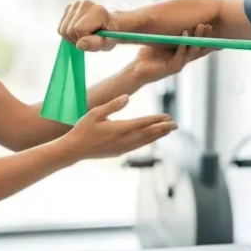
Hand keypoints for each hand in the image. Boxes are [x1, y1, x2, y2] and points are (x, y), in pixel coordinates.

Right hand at [59, 0, 119, 51]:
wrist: (109, 24)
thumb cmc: (110, 34)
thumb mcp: (108, 43)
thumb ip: (97, 44)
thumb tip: (80, 44)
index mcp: (97, 11)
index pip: (78, 29)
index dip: (84, 39)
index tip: (94, 39)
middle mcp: (85, 4)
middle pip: (68, 30)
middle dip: (77, 39)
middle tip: (89, 39)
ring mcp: (75, 5)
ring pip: (63, 30)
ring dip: (72, 37)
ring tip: (84, 36)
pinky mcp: (69, 8)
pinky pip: (61, 27)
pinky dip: (68, 33)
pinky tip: (78, 32)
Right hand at [60, 94, 177, 160]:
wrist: (74, 150)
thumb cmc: (83, 128)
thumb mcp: (95, 113)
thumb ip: (113, 105)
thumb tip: (127, 97)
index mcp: (119, 129)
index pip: (143, 123)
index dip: (156, 120)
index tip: (168, 117)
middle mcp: (123, 140)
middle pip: (148, 134)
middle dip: (163, 129)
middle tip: (176, 125)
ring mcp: (122, 148)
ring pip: (144, 142)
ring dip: (157, 136)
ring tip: (168, 131)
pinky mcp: (118, 152)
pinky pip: (137, 146)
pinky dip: (147, 142)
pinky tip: (151, 139)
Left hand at [131, 24, 217, 83]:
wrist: (137, 71)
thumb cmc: (147, 56)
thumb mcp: (160, 41)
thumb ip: (168, 34)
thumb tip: (171, 18)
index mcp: (182, 54)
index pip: (198, 45)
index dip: (206, 37)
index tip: (213, 25)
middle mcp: (183, 59)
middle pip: (199, 47)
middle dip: (205, 35)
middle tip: (209, 24)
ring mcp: (179, 64)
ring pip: (192, 51)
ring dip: (197, 38)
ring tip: (201, 26)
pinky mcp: (172, 68)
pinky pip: (180, 55)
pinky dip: (183, 45)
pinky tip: (185, 35)